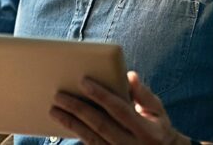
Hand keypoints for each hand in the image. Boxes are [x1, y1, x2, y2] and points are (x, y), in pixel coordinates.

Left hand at [50, 71, 188, 144]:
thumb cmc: (158, 128)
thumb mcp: (158, 111)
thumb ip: (144, 95)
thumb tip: (130, 75)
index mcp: (146, 129)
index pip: (120, 109)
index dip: (101, 95)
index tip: (83, 81)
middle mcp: (131, 144)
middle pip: (100, 124)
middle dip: (78, 108)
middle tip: (59, 95)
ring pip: (91, 138)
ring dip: (70, 123)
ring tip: (54, 109)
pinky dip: (76, 134)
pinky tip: (64, 123)